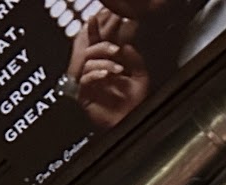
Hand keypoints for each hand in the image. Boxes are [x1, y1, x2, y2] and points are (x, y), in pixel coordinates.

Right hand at [69, 13, 150, 128]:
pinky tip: (107, 76)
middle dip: (101, 46)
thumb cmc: (135, 105)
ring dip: (102, 62)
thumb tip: (125, 44)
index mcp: (107, 66)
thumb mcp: (141, 76)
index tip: (94, 19)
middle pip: (88, 50)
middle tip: (114, 48)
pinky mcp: (84, 96)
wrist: (132, 123)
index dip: (94, 31)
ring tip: (117, 68)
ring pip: (86, 62)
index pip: (97, 45)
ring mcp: (89, 84)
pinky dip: (96, 74)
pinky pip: (84, 79)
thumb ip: (134, 59)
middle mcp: (96, 73)